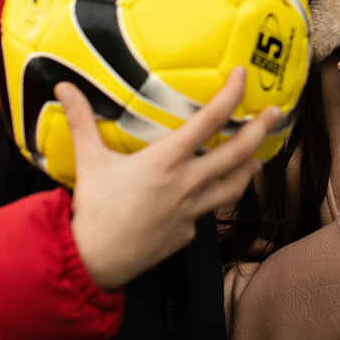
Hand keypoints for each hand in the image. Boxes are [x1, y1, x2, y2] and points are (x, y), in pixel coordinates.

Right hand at [60, 67, 280, 289]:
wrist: (91, 264)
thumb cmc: (92, 209)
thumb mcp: (88, 161)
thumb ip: (81, 120)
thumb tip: (61, 84)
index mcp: (166, 161)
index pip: (209, 121)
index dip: (230, 95)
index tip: (242, 75)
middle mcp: (187, 184)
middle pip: (238, 153)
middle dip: (262, 129)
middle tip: (278, 111)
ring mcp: (193, 211)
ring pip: (236, 186)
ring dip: (250, 166)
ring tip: (259, 153)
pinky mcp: (190, 233)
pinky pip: (211, 211)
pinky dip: (217, 197)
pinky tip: (215, 189)